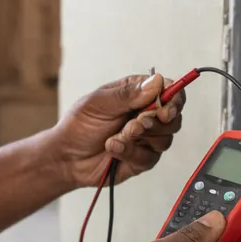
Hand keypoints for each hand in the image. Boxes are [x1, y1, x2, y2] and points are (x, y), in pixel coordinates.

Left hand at [50, 72, 186, 187]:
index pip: (169, 91)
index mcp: (138, 94)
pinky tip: (112, 147)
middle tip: (137, 123)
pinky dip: (130, 152)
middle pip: (174, 117)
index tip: (166, 108)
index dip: (174, 99)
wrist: (66, 156)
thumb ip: (128, 94)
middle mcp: (146, 114)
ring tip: (118, 136)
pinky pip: (150, 158)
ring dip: (140, 137)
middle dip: (157, 121)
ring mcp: (146, 138)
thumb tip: (157, 82)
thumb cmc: (80, 124)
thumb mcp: (98, 103)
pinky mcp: (142, 159)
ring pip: (165, 139)